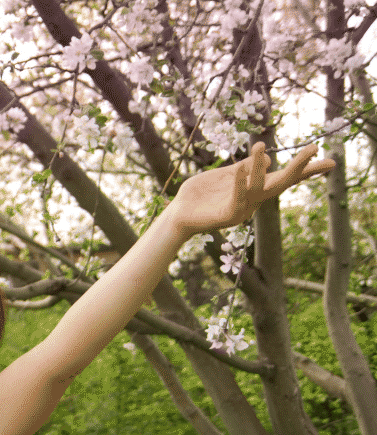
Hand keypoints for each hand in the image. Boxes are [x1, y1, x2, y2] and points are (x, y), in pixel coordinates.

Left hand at [171, 142, 335, 236]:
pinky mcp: (227, 216)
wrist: (178, 213)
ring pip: (260, 188)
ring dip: (260, 167)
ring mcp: (242, 209)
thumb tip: (267, 159)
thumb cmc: (201, 194)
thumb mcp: (224, 176)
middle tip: (315, 148)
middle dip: (300, 167)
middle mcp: (253, 201)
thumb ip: (243, 167)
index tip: (329, 159)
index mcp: (254, 189)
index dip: (305, 169)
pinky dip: (240, 183)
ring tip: (259, 145)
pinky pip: (237, 198)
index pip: (284, 177)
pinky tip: (241, 169)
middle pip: (282, 183)